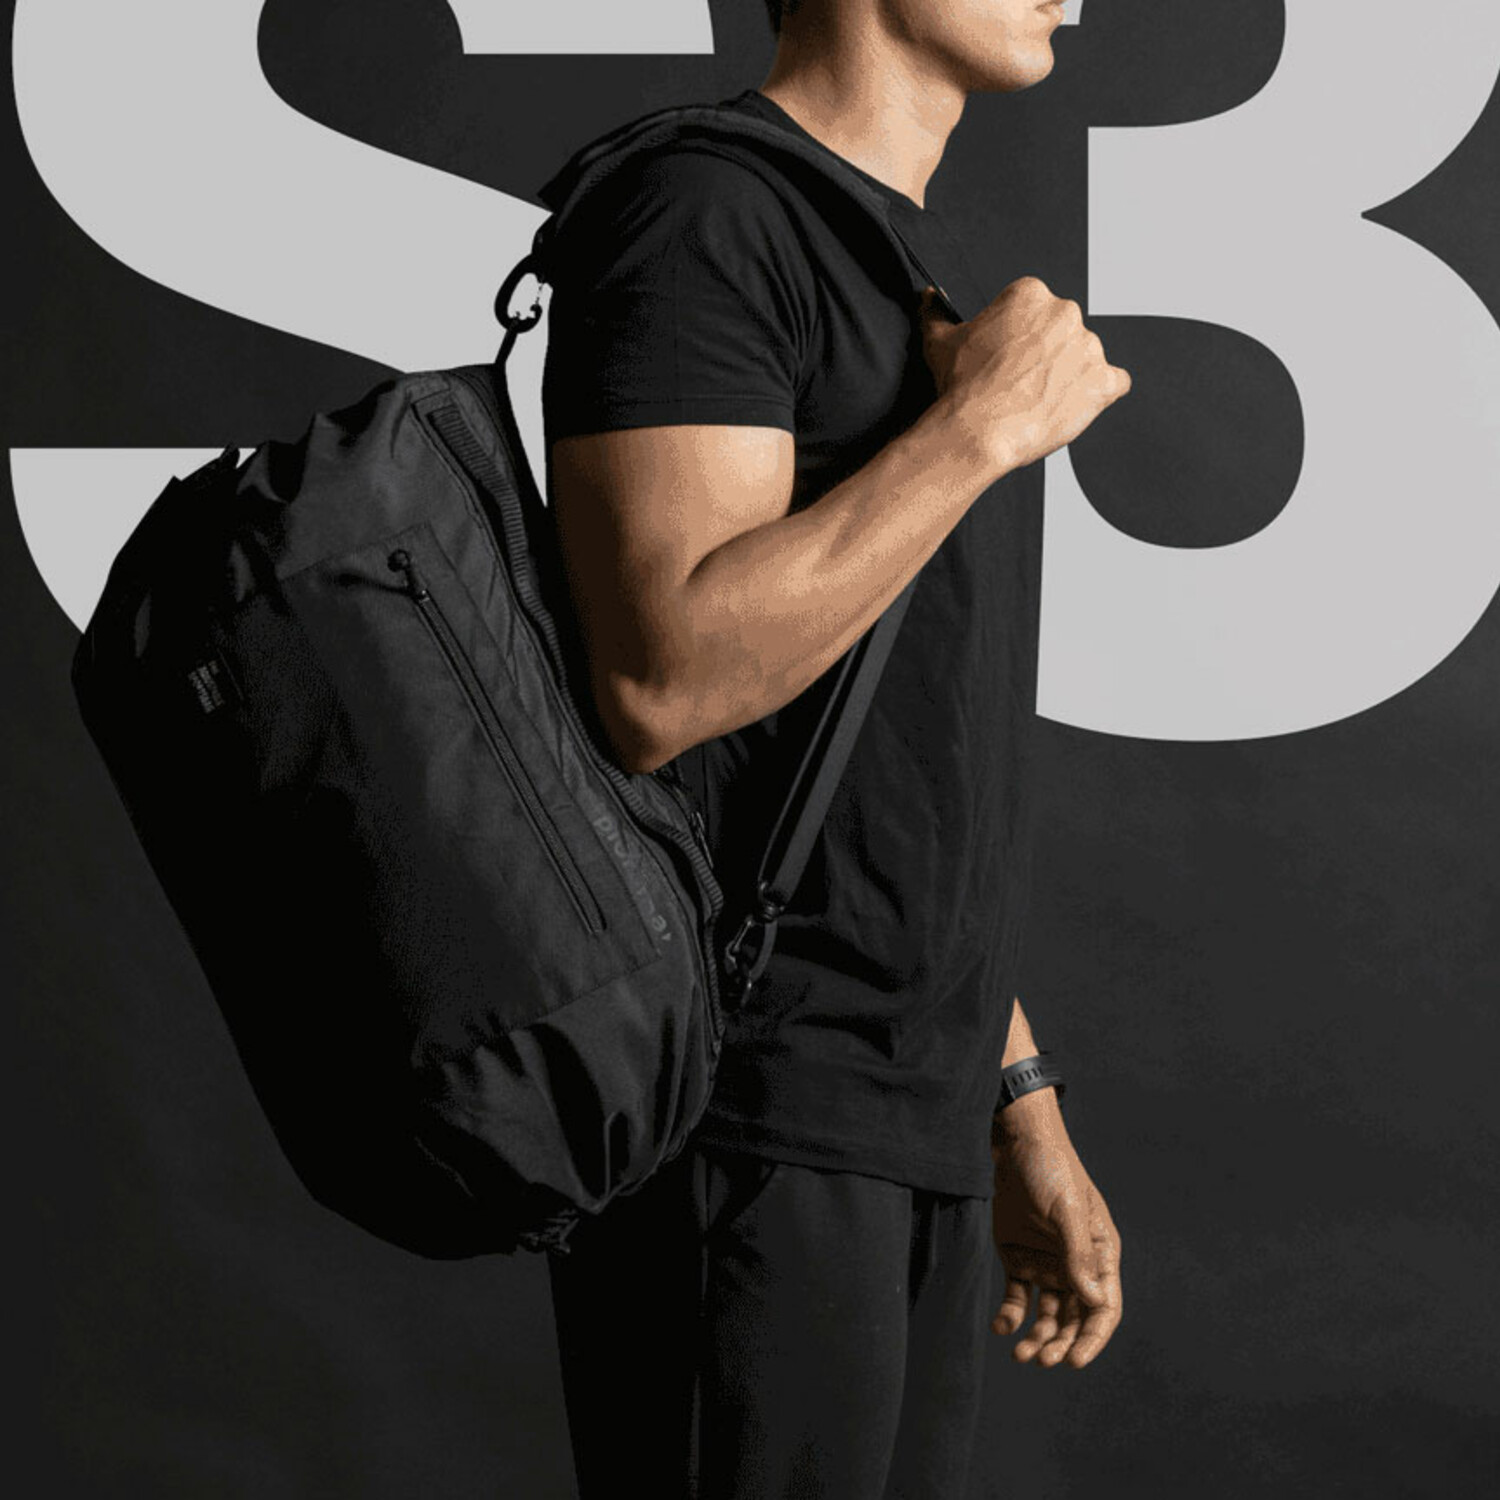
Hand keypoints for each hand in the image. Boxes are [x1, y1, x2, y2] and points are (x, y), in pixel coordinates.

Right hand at [918, 276, 1130, 473]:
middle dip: (1046, 353)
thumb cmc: (962, 387)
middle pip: (1062, 330)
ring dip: (1069, 375)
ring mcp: (1089, 348)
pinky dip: (1099, 394)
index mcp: (1031, 295)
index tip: (1007, 355)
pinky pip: (1113, 384)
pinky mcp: (1104, 382)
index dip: (1019, 336)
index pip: (1034, 309)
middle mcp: (1066, 313)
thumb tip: (928, 298)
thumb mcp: (939, 342)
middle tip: (1021, 380)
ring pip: (1085, 357)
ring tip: (1039, 399)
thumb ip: (935, 313)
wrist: (978, 430)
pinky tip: (1073, 405)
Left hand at [989, 1097, 1122, 1368]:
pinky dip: (1011, 1316)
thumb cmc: (1049, 1168)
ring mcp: (1046, 1262)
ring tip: (1020, 1355)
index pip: (1104, 1306)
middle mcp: (1075, 1263)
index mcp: (1099, 1252)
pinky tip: (1001, 1328)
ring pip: (1046, 1314)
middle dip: (1060, 1343)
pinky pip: (1017, 1297)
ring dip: (1037, 1337)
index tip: (1075, 1361)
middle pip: (1073, 1317)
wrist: (1011, 1142)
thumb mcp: (1066, 1209)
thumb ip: (1078, 1254)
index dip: (1093, 1338)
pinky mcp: (1018, 1258)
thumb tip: (1094, 1301)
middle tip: (1041, 1360)